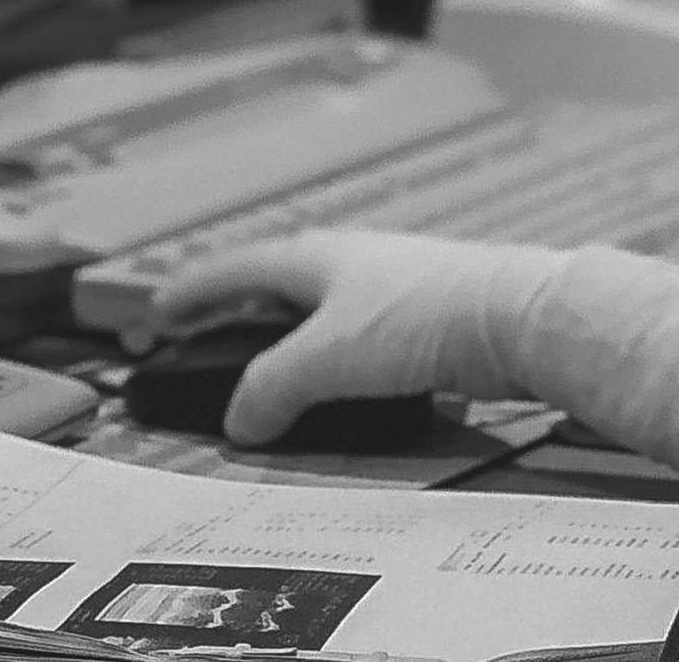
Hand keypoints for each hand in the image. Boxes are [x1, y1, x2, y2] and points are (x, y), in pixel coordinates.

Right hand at [147, 227, 567, 446]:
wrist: (520, 317)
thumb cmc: (425, 318)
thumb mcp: (327, 357)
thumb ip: (272, 388)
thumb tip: (240, 421)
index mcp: (320, 257)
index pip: (240, 268)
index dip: (196, 291)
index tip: (158, 309)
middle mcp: (356, 264)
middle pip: (280, 285)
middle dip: (239, 312)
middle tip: (205, 338)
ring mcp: (395, 290)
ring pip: (324, 313)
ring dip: (288, 340)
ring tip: (267, 374)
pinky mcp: (429, 323)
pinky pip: (361, 342)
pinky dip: (334, 362)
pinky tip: (340, 389)